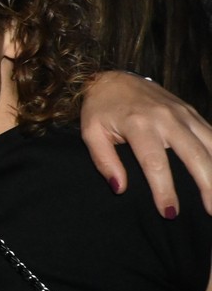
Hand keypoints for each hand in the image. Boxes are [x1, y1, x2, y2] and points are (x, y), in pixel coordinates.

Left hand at [80, 71, 211, 215]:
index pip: (155, 164)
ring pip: (211, 144)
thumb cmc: (100, 109)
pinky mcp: (192, 112)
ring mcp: (183, 113)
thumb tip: (119, 188)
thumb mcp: (91, 133)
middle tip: (210, 212)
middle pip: (194, 156)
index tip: (169, 213)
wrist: (112, 78)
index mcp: (138, 124)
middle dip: (206, 186)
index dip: (164, 191)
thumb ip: (104, 161)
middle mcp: (166, 117)